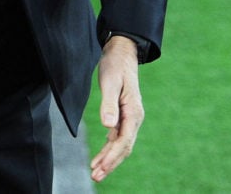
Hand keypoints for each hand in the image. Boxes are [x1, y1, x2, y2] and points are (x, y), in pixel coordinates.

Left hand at [90, 36, 143, 182]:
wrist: (121, 53)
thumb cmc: (115, 66)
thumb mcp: (109, 82)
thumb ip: (109, 104)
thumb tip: (108, 126)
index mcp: (134, 112)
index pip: (124, 141)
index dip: (112, 156)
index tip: (100, 168)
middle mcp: (135, 118)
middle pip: (124, 147)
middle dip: (110, 163)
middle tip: (96, 177)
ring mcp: (130, 117)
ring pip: (121, 144)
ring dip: (109, 159)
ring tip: (96, 172)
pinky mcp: (123, 115)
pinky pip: (117, 137)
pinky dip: (109, 148)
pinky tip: (101, 156)